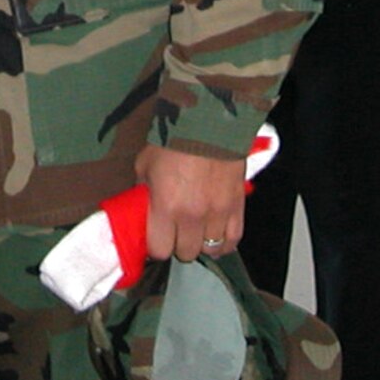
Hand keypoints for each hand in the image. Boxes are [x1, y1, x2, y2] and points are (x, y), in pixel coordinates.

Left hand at [134, 144, 245, 262]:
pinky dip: (224, 242)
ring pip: (211, 250)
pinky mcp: (237, 208)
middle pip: (186, 253)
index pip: (160, 250)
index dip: (156, 246)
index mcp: (166, 206)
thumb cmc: (174, 143)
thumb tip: (142, 210)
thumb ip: (143, 193)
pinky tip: (216, 234)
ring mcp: (217, 214)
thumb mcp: (145, 166)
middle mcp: (192, 216)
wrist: (209, 126)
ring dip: (202, 243)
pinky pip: (233, 240)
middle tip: (176, 231)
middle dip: (178, 244)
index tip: (156, 238)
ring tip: (196, 231)